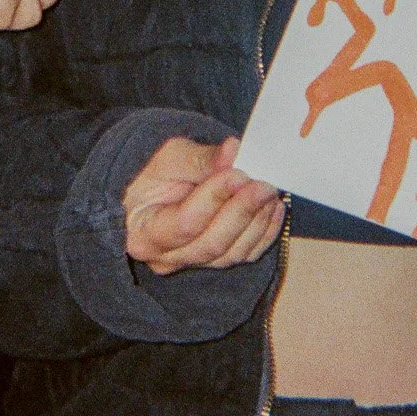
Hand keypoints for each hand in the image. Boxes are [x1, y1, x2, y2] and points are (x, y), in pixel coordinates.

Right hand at [123, 136, 285, 275]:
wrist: (152, 185)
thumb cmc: (151, 171)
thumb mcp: (168, 156)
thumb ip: (200, 157)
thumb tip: (234, 152)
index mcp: (143, 233)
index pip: (185, 223)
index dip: (215, 199)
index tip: (238, 174)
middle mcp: (164, 257)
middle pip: (211, 243)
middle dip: (241, 212)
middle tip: (263, 184)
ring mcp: (189, 263)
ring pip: (231, 253)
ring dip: (256, 222)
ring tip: (269, 191)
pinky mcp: (213, 262)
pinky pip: (244, 255)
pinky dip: (264, 233)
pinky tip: (274, 208)